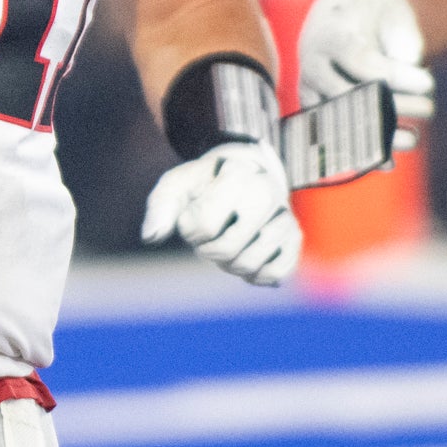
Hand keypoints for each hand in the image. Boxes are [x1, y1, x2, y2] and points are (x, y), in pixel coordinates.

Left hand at [143, 142, 300, 285]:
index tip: (191, 217)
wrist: (239, 176)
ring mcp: (285, 215)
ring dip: (228, 265)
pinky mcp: (295, 238)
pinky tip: (245, 258)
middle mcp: (268, 190)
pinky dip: (255, 275)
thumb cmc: (202, 184)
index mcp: (237, 171)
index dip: (189, 229)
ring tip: (225, 245)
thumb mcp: (175, 186)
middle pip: (228, 249)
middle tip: (206, 237)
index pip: (204, 223)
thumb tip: (151, 236)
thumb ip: (160, 207)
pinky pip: (275, 274)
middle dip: (208, 251)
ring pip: (250, 264)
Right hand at [298, 0, 432, 149]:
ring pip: (338, 121)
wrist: (344, 15)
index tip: (429, 83)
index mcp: (329, 34)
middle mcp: (312, 64)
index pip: (360, 60)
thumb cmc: (374, 13)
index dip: (395, 77)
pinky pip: (333, 138)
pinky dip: (360, 152)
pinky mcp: (315, 111)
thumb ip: (401, 33)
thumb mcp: (391, 11)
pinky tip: (388, 162)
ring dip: (378, 136)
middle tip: (428, 108)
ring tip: (414, 139)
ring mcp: (310, 90)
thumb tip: (409, 60)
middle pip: (348, 95)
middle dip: (393, 107)